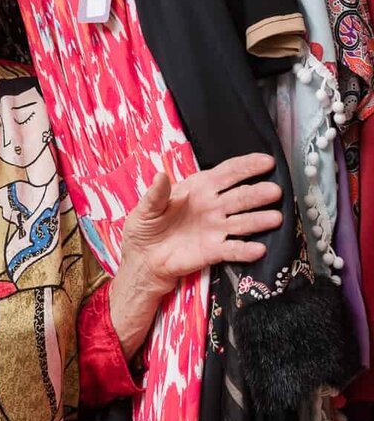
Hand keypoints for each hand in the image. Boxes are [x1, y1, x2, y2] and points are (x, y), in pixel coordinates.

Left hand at [120, 153, 281, 297]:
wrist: (143, 259)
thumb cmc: (146, 228)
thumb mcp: (145, 208)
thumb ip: (156, 194)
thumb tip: (160, 176)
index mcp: (199, 188)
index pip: (228, 173)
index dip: (247, 166)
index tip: (267, 161)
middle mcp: (214, 207)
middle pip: (241, 197)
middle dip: (258, 193)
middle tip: (275, 191)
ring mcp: (216, 229)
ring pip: (243, 222)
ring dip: (260, 220)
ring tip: (276, 218)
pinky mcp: (214, 251)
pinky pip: (233, 249)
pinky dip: (246, 250)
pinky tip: (259, 249)